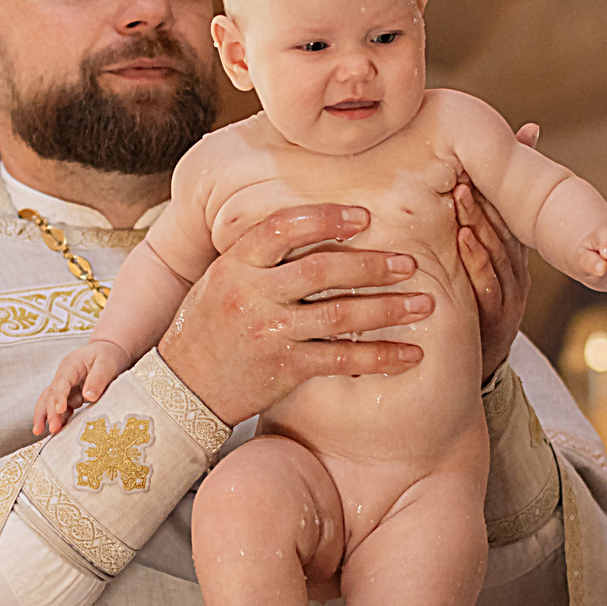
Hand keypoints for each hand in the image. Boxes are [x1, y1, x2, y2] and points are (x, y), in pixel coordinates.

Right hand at [35, 343, 125, 436]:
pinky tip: (56, 430)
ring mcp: (65, 386)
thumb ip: (98, 378)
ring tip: (40, 431)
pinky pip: (60, 407)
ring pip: (49, 401)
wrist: (109, 351)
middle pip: (51, 394)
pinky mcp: (69, 395)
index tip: (59, 410)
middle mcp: (63, 376)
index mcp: (71, 365)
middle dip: (50, 412)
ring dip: (46, 416)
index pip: (61, 382)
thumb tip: (89, 396)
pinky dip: (58, 418)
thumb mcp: (107, 364)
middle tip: (53, 428)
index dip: (59, 397)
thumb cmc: (108, 355)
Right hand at [158, 204, 431, 426]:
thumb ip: (260, 257)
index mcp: (235, 264)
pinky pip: (342, 358)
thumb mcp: (220, 280)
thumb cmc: (207, 328)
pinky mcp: (284, 368)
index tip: (364, 217)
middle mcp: (251, 294)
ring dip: (388, 308)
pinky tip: (410, 354)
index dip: (326, 218)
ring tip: (424, 303)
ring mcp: (268, 332)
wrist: (182, 389)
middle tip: (409, 263)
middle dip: (371, 264)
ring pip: (339, 313)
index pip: (282, 228)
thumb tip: (316, 226)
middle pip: (321, 269)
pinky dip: (381, 356)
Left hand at [456, 124, 537, 379]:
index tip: (492, 150)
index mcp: (511, 256)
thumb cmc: (475, 307)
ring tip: (460, 194)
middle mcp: (516, 271)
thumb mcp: (482, 266)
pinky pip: (488, 285)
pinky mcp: (498, 318)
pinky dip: (476, 261)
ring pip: (496, 252)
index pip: (511, 211)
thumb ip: (482, 223)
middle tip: (465, 167)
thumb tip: (487, 179)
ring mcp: (509, 294)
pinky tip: (462, 239)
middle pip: (504, 228)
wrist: (475, 369)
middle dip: (486, 196)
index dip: (502, 180)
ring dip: (479, 221)